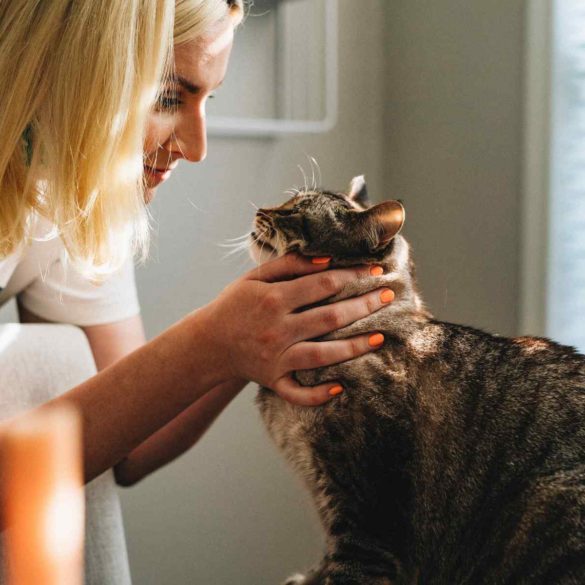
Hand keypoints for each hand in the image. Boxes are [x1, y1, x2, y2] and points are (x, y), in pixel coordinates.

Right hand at [203, 254, 392, 405]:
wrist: (208, 342)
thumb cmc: (235, 304)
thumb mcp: (254, 277)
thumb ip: (289, 265)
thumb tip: (326, 259)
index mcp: (274, 299)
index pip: (323, 284)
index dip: (352, 275)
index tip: (375, 269)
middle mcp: (278, 329)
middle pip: (330, 317)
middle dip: (364, 305)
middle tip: (389, 296)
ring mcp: (276, 358)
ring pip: (322, 355)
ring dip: (353, 347)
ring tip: (380, 338)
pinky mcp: (273, 380)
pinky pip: (297, 393)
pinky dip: (317, 394)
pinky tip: (339, 388)